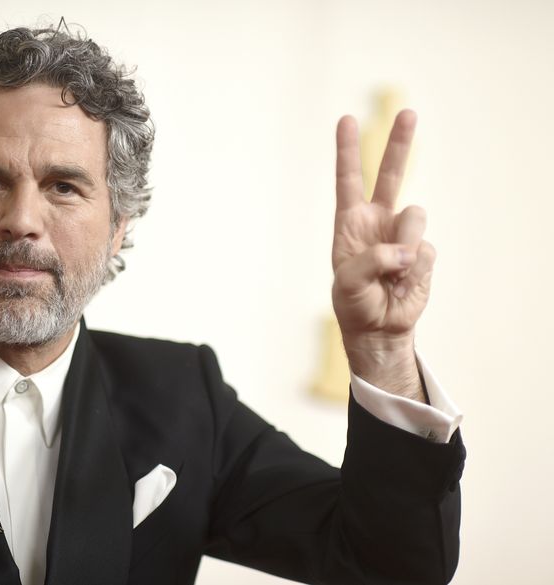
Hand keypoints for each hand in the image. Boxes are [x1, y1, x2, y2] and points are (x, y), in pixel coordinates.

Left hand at [332, 110, 433, 400]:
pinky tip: (403, 282)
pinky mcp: (423, 253)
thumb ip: (371, 260)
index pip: (348, 180)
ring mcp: (403, 234)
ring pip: (414, 218)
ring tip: (391, 272)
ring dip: (404, 245)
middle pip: (391, 174)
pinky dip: (414, 269)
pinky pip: (424, 250)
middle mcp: (378, 221)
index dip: (347, 151)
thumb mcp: (347, 282)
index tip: (346, 120)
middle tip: (408, 112)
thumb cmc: (354, 302)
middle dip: (400, 143)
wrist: (378, 327)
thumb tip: (406, 249)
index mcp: (351, 222)